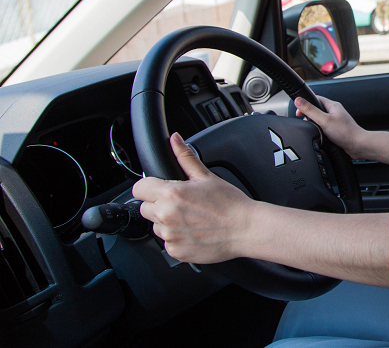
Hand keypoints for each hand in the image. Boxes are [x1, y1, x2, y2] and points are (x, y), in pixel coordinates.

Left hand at [133, 133, 255, 263]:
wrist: (245, 229)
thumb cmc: (230, 203)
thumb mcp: (207, 177)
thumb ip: (185, 157)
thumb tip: (175, 140)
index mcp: (171, 194)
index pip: (139, 189)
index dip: (149, 187)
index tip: (160, 189)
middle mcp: (166, 215)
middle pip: (145, 208)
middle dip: (159, 205)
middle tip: (182, 204)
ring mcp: (170, 236)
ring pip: (156, 226)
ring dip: (167, 222)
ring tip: (192, 219)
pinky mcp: (175, 251)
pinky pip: (168, 243)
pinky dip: (177, 238)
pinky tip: (194, 231)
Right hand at [294, 95, 365, 158]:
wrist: (358, 146)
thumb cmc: (346, 133)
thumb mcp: (324, 120)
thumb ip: (311, 110)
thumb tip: (299, 100)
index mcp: (332, 106)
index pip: (315, 99)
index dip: (305, 104)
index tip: (298, 112)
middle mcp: (334, 113)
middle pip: (316, 110)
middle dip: (309, 117)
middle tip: (306, 123)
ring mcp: (335, 122)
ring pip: (319, 121)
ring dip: (315, 127)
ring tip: (314, 131)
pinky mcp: (335, 131)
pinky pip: (324, 130)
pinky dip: (320, 134)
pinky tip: (319, 138)